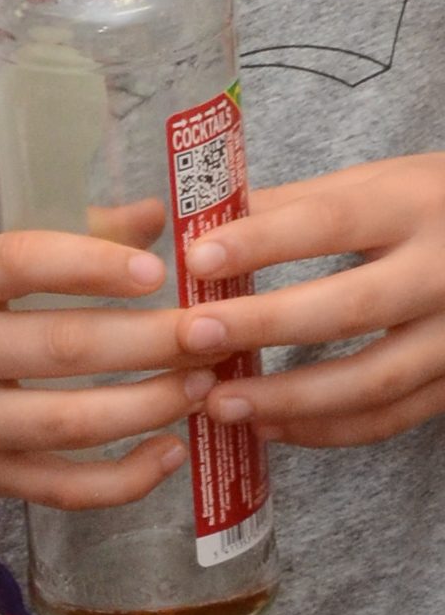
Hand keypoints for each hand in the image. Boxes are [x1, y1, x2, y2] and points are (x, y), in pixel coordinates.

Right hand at [0, 229, 202, 518]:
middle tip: (217, 330)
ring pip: (73, 422)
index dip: (93, 263)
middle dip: (155, 340)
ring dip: (151, 404)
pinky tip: (170, 451)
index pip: (20, 262)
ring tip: (203, 383)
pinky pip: (66, 487)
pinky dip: (127, 477)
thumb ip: (60, 243)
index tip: (160, 268)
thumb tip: (159, 218)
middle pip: (63, 347)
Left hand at [177, 156, 444, 446]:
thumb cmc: (429, 205)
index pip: (331, 223)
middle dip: (266, 326)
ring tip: (220, 404)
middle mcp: (443, 272)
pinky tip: (271, 427)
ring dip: (290, 398)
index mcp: (414, 205)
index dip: (263, 241)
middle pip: (350, 307)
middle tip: (193, 337)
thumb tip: (197, 222)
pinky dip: (329, 429)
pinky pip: (392, 417)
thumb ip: (295, 205)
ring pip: (373, 379)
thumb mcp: (377, 184)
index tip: (195, 259)